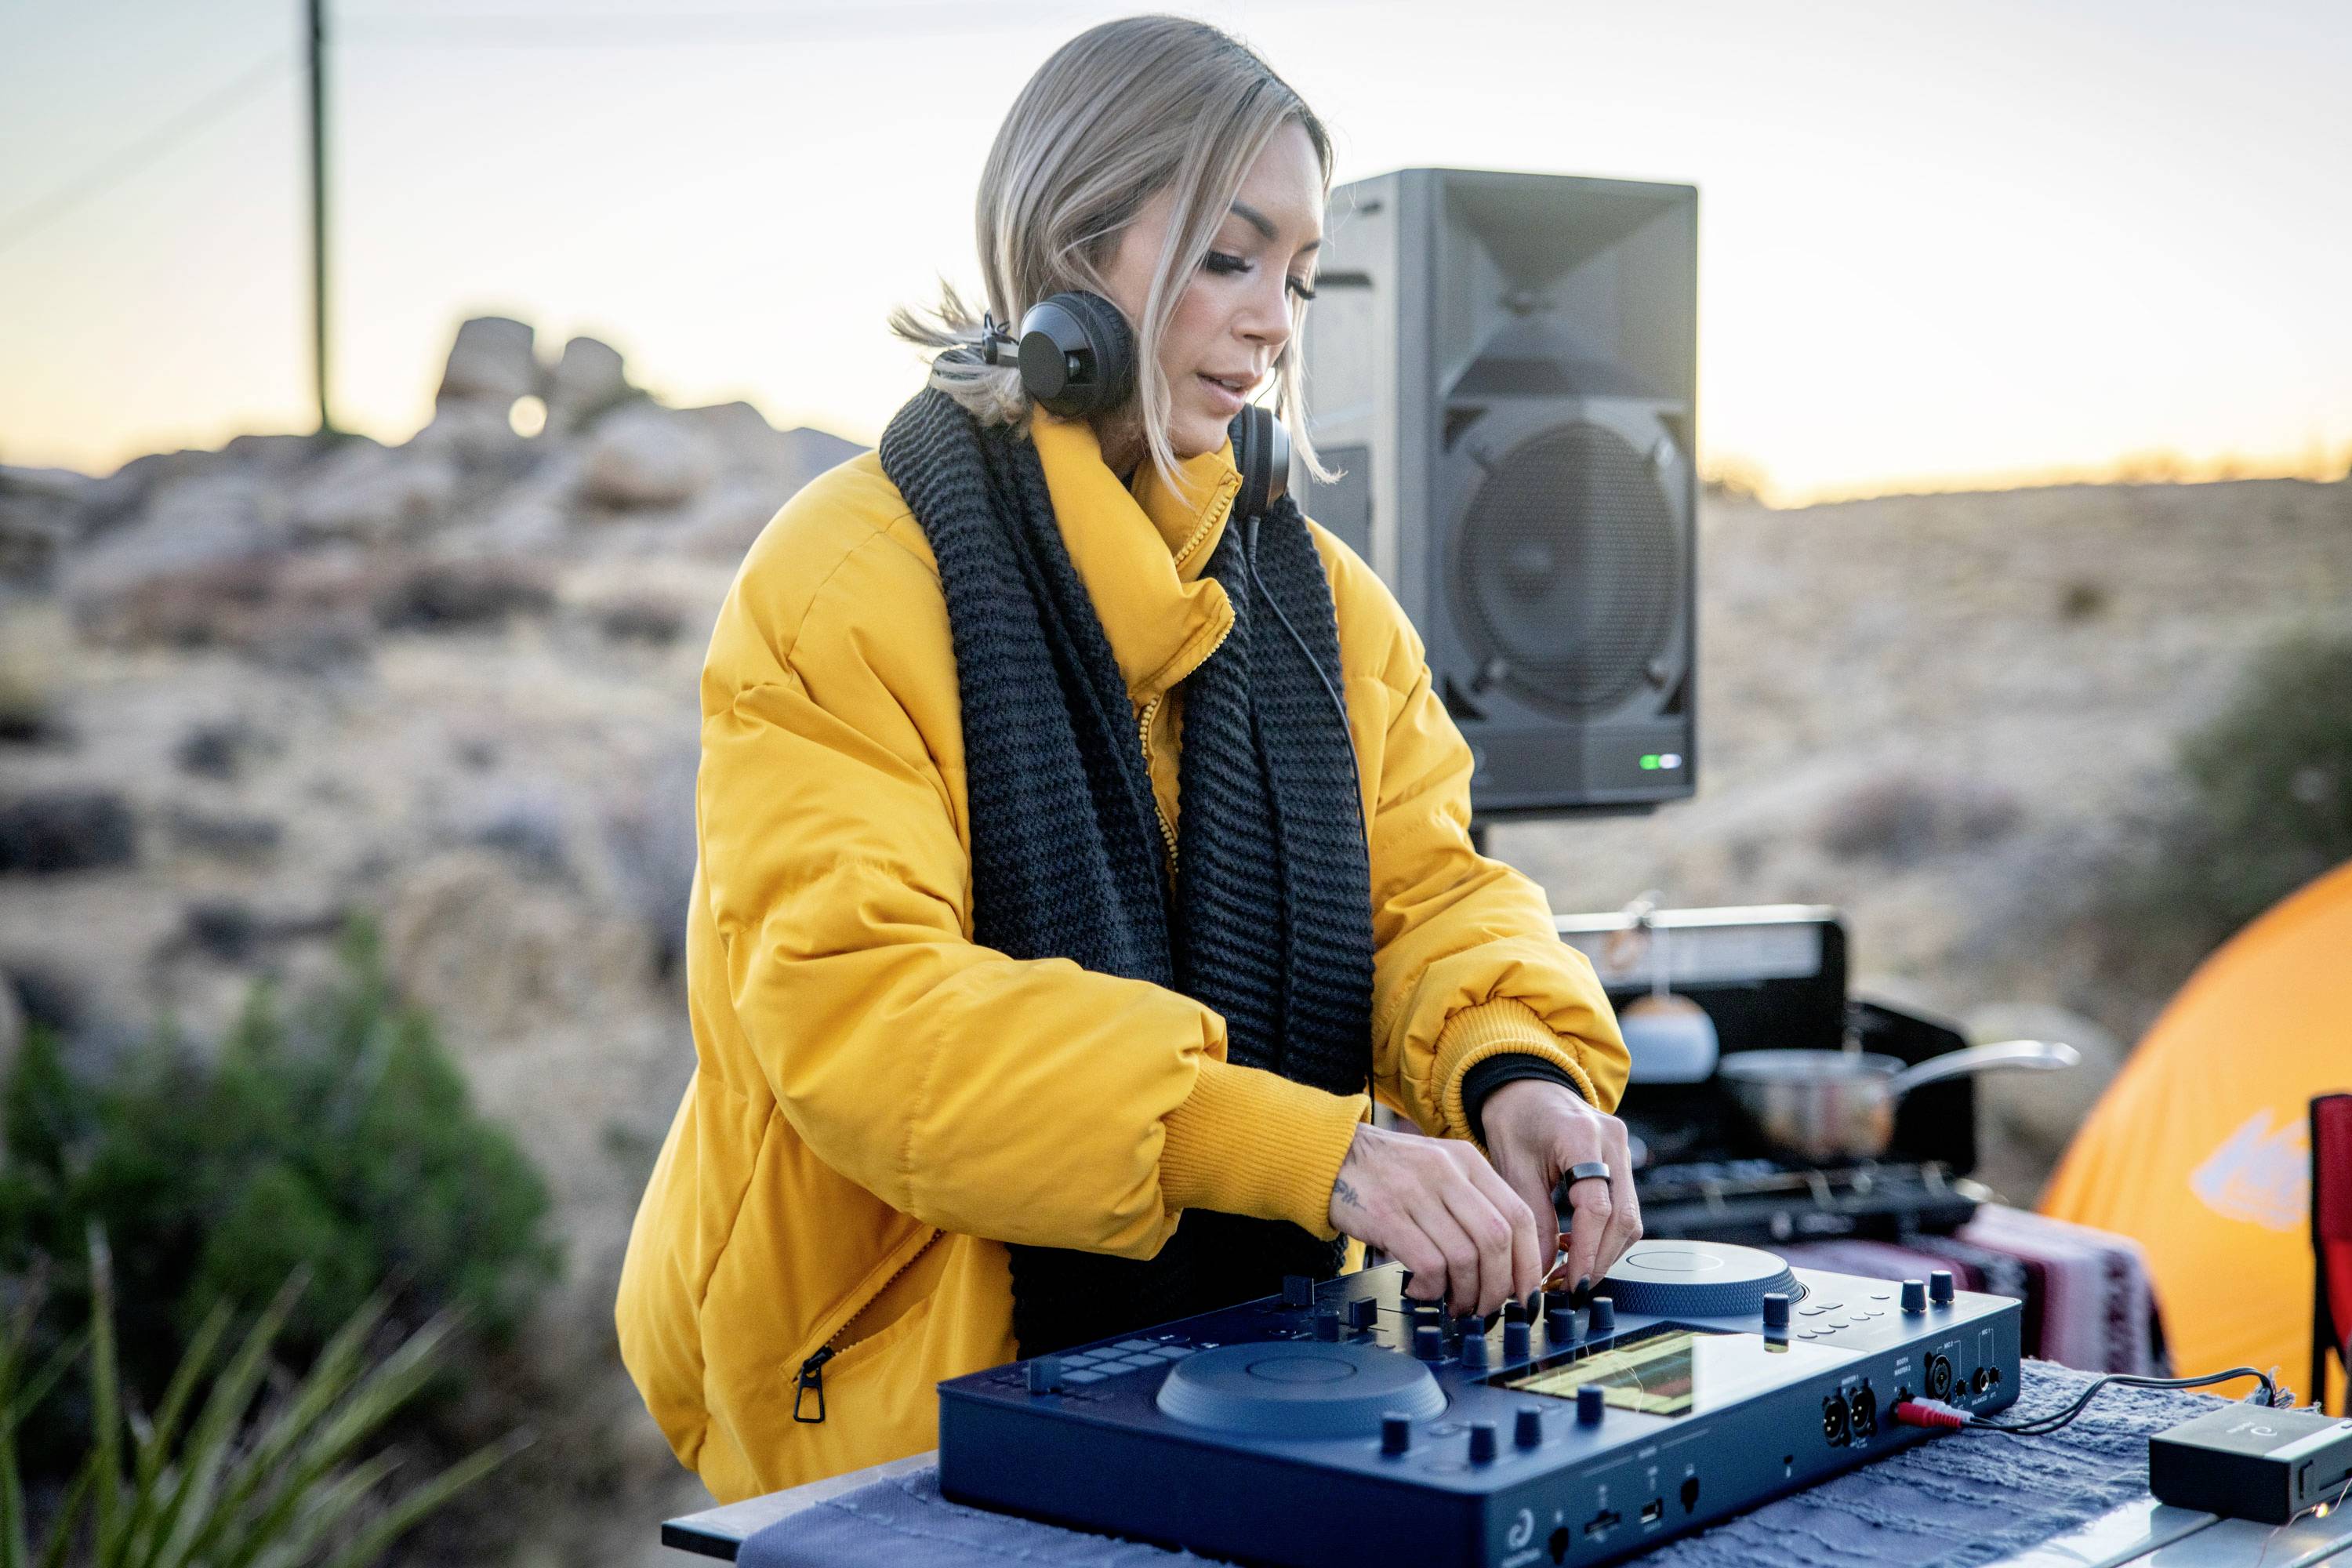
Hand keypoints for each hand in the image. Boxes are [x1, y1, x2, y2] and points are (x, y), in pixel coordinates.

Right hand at [1326, 1121, 1542, 1316]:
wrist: (1330, 1154)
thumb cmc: (1386, 1171)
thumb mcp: (1438, 1168)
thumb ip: (1472, 1203)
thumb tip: (1505, 1263)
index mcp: (1467, 1161)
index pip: (1519, 1216)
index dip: (1529, 1262)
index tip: (1525, 1292)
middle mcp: (1446, 1172)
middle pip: (1497, 1241)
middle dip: (1498, 1287)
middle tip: (1486, 1308)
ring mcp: (1416, 1192)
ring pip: (1465, 1258)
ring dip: (1464, 1294)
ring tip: (1452, 1303)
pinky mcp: (1386, 1216)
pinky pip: (1428, 1265)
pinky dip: (1431, 1288)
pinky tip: (1419, 1290)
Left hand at [1479, 1078, 1641, 1297]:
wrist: (1526, 1087)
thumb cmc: (1513, 1120)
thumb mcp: (1512, 1167)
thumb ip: (1532, 1219)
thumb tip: (1541, 1271)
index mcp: (1581, 1135)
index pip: (1597, 1207)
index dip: (1585, 1251)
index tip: (1568, 1282)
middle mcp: (1612, 1140)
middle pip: (1623, 1218)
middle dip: (1598, 1260)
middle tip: (1568, 1287)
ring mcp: (1623, 1148)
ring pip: (1630, 1218)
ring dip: (1604, 1252)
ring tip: (1567, 1271)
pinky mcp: (1623, 1159)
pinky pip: (1625, 1208)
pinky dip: (1604, 1235)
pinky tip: (1574, 1245)